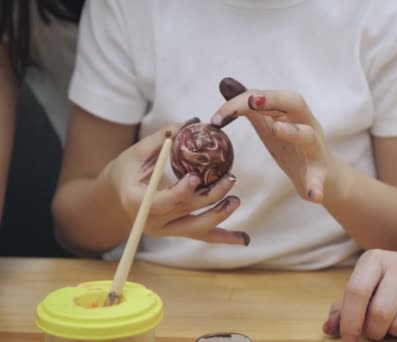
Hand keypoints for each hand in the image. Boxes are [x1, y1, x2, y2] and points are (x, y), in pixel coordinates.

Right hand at [103, 118, 248, 245]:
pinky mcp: (177, 231)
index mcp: (137, 202)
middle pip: (185, 212)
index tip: (194, 177)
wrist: (119, 194)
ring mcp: (165, 230)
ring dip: (219, 215)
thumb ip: (164, 138)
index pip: (160, 202)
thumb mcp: (139, 151)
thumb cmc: (128, 168)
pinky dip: (224, 237)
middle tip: (230, 179)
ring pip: (197, 228)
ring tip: (235, 200)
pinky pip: (203, 236)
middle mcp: (151, 222)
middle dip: (210, 197)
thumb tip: (193, 121)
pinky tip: (244, 238)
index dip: (179, 192)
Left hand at [211, 77, 336, 203]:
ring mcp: (315, 148)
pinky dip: (316, 186)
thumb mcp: (269, 124)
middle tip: (253, 101)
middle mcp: (306, 124)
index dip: (242, 100)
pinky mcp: (320, 173)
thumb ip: (250, 105)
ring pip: (307, 136)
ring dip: (293, 131)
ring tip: (277, 130)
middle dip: (273, 99)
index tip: (218, 117)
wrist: (322, 177)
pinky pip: (319, 178)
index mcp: (291, 111)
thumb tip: (225, 82)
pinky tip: (313, 195)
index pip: (267, 95)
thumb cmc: (292, 146)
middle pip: (295, 102)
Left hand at [324, 250, 396, 340]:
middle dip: (374, 331)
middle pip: (380, 312)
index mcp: (375, 259)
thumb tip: (329, 328)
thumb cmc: (392, 284)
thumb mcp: (367, 287)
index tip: (349, 339)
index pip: (357, 291)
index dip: (349, 321)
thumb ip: (344, 308)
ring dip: (396, 332)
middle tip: (376, 331)